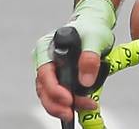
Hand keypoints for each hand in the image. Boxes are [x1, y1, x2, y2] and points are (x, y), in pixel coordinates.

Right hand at [33, 0, 116, 121]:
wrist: (94, 25)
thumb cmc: (92, 27)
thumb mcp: (94, 38)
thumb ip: (90, 57)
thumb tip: (85, 81)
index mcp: (46, 48)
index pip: (44, 74)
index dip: (54, 90)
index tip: (68, 99)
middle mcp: (44, 60)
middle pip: (43, 89)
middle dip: (56, 104)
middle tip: (70, 114)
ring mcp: (51, 70)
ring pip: (49, 95)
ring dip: (63, 106)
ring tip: (81, 109)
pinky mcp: (59, 77)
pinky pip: (59, 94)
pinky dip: (69, 102)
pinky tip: (82, 105)